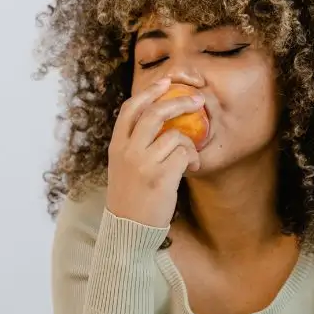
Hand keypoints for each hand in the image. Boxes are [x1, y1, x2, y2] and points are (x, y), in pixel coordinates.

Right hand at [105, 79, 203, 227]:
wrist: (128, 230)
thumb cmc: (130, 199)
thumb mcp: (122, 167)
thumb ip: (134, 145)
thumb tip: (158, 121)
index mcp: (116, 146)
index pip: (130, 109)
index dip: (149, 92)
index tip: (166, 82)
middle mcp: (127, 151)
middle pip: (155, 113)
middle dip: (179, 101)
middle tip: (197, 100)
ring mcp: (143, 163)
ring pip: (175, 135)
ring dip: (190, 142)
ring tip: (192, 156)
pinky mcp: (160, 177)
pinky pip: (184, 154)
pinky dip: (193, 158)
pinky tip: (193, 167)